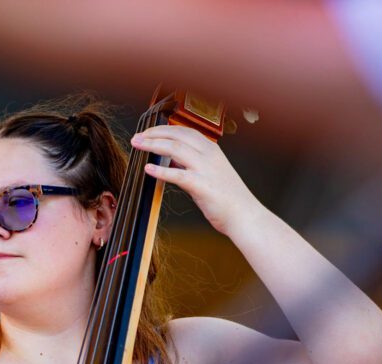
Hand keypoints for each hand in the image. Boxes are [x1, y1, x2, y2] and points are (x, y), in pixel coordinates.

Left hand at [132, 124, 262, 237]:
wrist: (245, 216)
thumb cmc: (228, 198)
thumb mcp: (210, 173)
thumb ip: (191, 164)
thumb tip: (171, 158)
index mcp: (211, 150)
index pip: (184, 131)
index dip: (163, 129)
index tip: (147, 132)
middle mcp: (209, 155)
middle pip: (177, 135)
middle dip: (154, 133)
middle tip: (136, 137)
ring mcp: (206, 169)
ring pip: (175, 149)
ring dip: (153, 145)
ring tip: (137, 145)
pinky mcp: (202, 186)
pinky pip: (178, 175)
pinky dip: (161, 170)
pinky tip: (148, 169)